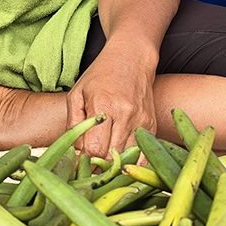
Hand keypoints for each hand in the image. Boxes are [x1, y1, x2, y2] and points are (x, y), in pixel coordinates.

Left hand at [66, 40, 158, 158]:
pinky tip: (119, 157)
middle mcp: (126, 114)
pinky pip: (142, 153)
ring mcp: (142, 121)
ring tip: (102, 163)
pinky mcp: (152, 125)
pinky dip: (130, 159)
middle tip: (88, 167)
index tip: (77, 164)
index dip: (84, 161)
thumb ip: (73, 125)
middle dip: (98, 166)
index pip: (95, 148)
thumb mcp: (77, 94)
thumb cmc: (100, 75)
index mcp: (104, 105)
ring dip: (114, 164)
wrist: (132, 58)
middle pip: (112, 157)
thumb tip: (75, 154)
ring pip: (128, 158)